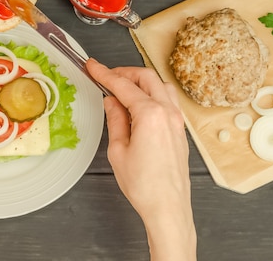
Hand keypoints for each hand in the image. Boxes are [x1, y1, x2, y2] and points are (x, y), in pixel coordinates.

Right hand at [86, 59, 195, 260]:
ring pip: (160, 86)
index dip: (105, 74)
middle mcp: (168, 113)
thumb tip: (111, 101)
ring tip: (121, 87)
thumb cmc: (144, 185)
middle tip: (105, 75)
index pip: (124, 86)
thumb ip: (115, 119)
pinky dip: (151, 93)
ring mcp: (177, 120)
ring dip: (140, 81)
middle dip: (124, 72)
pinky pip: (167, 100)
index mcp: (150, 115)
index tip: (92, 66)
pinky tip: (138, 103)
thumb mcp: (118, 150)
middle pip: (146, 78)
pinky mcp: (180, 130)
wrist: (168, 207)